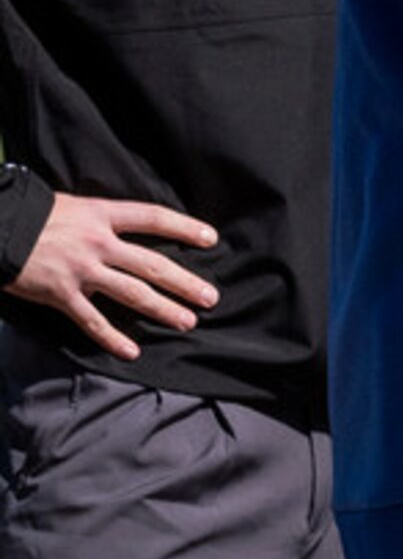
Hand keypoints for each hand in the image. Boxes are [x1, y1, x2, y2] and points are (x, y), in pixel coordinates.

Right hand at [4, 192, 218, 359]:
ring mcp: (80, 270)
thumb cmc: (36, 215)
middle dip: (185, 282)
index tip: (211, 239)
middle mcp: (97, 242)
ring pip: (132, 293)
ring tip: (187, 321)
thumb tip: (132, 230)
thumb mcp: (76, 206)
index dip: (183, 227)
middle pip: (152, 264)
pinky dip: (112, 338)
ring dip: (163, 309)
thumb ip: (104, 220)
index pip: (153, 217)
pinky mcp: (60, 294)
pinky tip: (132, 351)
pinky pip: (92, 320)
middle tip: (211, 297)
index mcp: (102, 215)